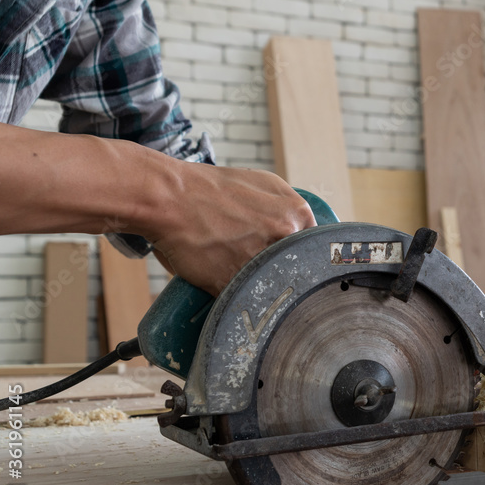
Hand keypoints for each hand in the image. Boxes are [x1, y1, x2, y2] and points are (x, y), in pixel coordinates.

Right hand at [144, 163, 315, 295]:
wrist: (169, 197)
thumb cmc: (212, 189)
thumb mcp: (264, 184)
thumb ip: (290, 210)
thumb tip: (305, 235)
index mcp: (297, 214)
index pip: (316, 248)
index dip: (302, 258)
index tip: (292, 264)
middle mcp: (285, 237)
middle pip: (298, 269)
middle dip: (284, 273)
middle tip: (268, 272)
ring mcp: (261, 261)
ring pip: (273, 287)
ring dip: (264, 288)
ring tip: (245, 279)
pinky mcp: (234, 282)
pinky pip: (245, 299)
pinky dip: (237, 297)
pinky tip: (228, 287)